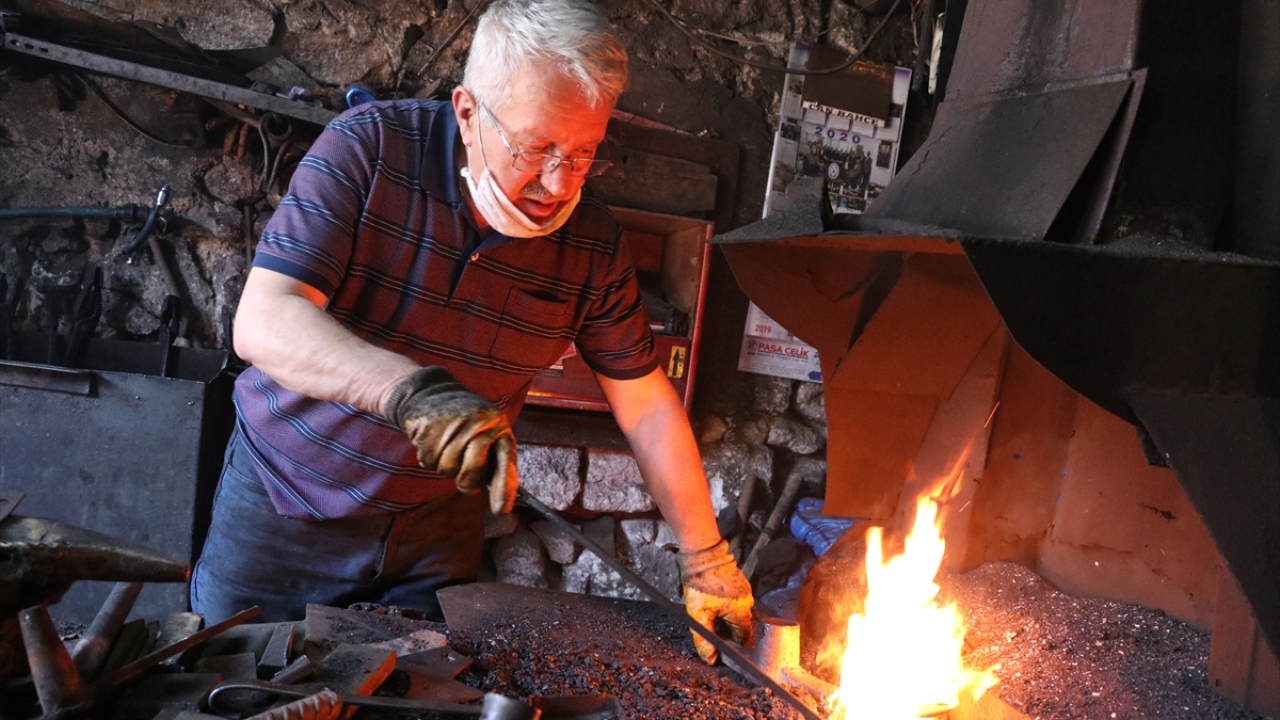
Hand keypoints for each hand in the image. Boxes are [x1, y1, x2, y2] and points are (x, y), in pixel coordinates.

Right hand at [383, 367, 518, 513]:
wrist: (428, 393)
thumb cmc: (462, 420)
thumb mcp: (484, 431)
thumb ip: (493, 460)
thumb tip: (500, 500)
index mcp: (497, 426)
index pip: (506, 462)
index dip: (504, 488)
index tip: (502, 510)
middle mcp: (479, 425)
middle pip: (472, 474)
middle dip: (466, 480)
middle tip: (462, 468)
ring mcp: (453, 427)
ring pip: (448, 470)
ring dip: (444, 464)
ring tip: (446, 443)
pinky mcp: (429, 430)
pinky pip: (429, 463)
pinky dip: (429, 457)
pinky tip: (433, 440)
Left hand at [677, 539, 754, 663]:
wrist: (702, 555)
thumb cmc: (700, 583)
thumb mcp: (698, 614)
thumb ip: (704, 638)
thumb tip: (710, 659)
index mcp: (741, 611)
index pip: (744, 637)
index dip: (733, 645)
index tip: (722, 646)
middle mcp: (748, 601)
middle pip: (741, 625)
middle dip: (728, 630)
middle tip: (712, 628)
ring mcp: (745, 590)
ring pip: (738, 612)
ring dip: (726, 618)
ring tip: (711, 613)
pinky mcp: (740, 582)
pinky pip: (736, 600)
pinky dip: (727, 605)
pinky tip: (715, 603)